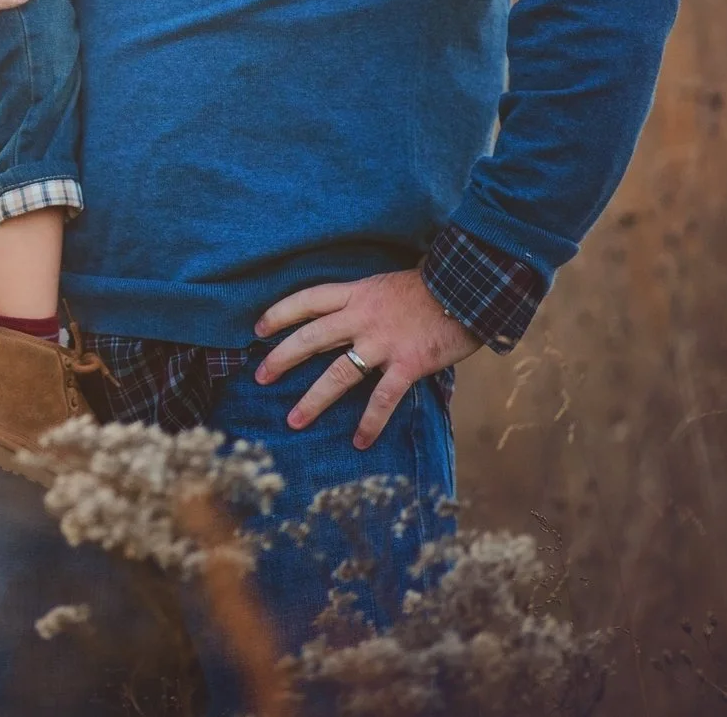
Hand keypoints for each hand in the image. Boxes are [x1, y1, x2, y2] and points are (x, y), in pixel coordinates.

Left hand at [252, 269, 481, 447]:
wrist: (469, 285)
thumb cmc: (431, 287)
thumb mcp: (386, 285)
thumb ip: (364, 303)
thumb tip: (345, 322)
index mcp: (356, 294)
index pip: (307, 301)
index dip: (279, 314)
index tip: (258, 329)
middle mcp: (362, 317)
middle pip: (310, 338)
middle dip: (281, 359)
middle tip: (260, 378)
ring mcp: (383, 342)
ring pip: (338, 374)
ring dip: (313, 399)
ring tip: (294, 420)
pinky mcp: (408, 363)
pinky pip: (383, 398)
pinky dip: (370, 422)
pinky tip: (359, 441)